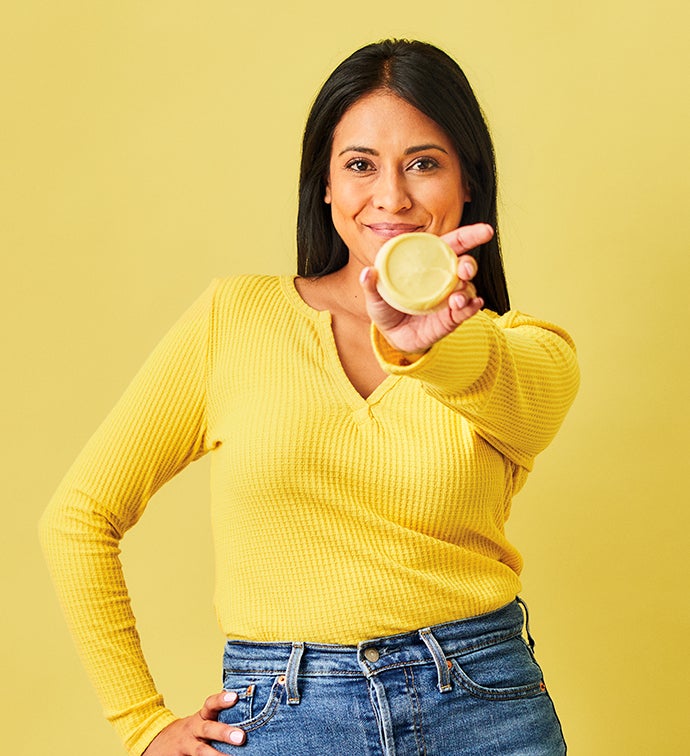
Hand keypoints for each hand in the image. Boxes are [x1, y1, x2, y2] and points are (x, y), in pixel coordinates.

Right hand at [143, 691, 245, 754]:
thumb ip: (220, 712)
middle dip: (224, 732)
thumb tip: (248, 698)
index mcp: (202, 717)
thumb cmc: (194, 728)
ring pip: (201, 751)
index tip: (235, 696)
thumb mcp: (204, 718)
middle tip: (241, 737)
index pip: (210, 704)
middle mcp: (194, 730)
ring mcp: (187, 746)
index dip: (221, 700)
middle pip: (208, 729)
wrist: (160, 743)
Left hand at [359, 223, 492, 354]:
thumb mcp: (375, 297)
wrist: (392, 336)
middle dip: (470, 264)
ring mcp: (449, 298)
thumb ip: (371, 285)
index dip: (470, 235)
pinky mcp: (450, 319)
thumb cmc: (386, 307)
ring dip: (467, 291)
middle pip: (465, 265)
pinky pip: (465, 311)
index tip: (486, 231)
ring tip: (458, 298)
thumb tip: (367, 273)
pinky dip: (471, 308)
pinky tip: (472, 305)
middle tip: (465, 269)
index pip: (452, 244)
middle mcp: (444, 278)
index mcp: (429, 263)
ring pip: (467, 289)